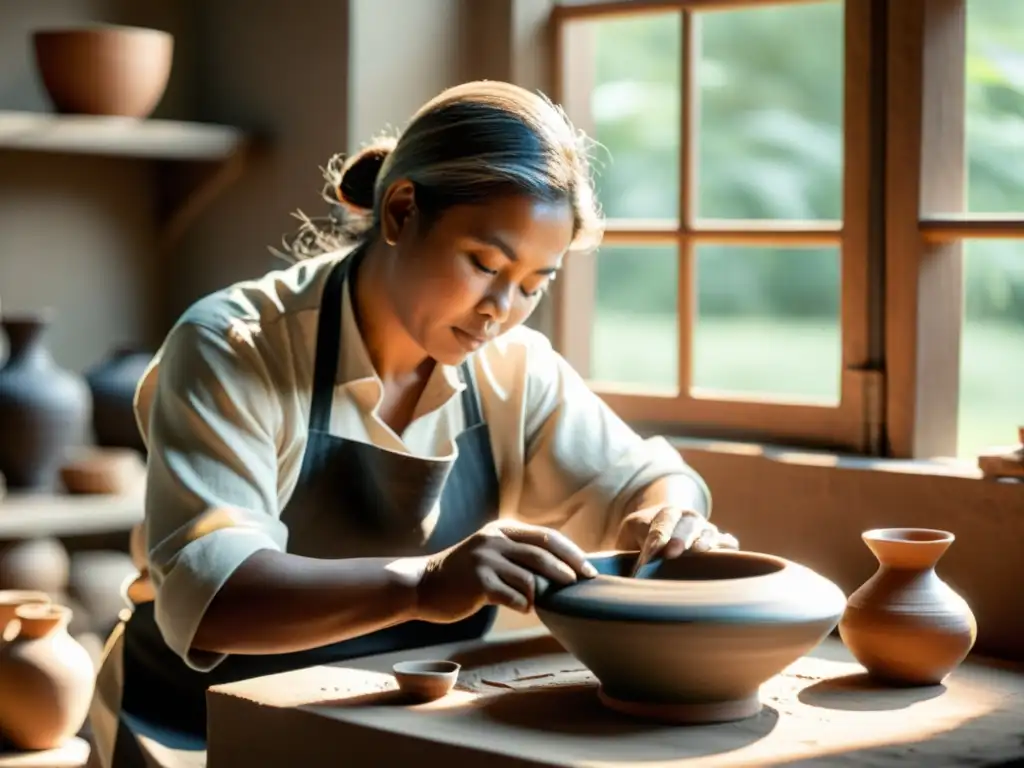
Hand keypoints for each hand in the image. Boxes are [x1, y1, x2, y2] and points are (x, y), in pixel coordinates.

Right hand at [415, 521, 597, 622]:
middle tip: (580, 584)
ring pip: (530, 577)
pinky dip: (523, 604)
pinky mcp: (478, 582)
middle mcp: (495, 540)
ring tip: (539, 602)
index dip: (572, 553)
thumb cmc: (463, 575)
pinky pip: (513, 596)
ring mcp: (485, 560)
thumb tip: (562, 568)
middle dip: (568, 569)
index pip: (547, 537)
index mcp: (502, 530)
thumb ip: (518, 554)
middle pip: (543, 553)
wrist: (423, 585)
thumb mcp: (490, 553)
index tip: (589, 570)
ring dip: (541, 593)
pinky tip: (522, 607)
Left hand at [617, 507, 738, 562]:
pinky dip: (728, 549)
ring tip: (700, 552)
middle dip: (678, 538)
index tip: (645, 562)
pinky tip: (727, 559)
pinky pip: (728, 543)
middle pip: (684, 525)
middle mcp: (686, 516)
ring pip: (708, 531)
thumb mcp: (629, 536)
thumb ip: (621, 551)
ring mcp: (705, 527)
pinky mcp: (721, 540)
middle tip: (672, 552)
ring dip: (703, 541)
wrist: (669, 519)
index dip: (651, 545)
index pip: (656, 529)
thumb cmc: (643, 536)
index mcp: (662, 514)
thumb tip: (605, 574)